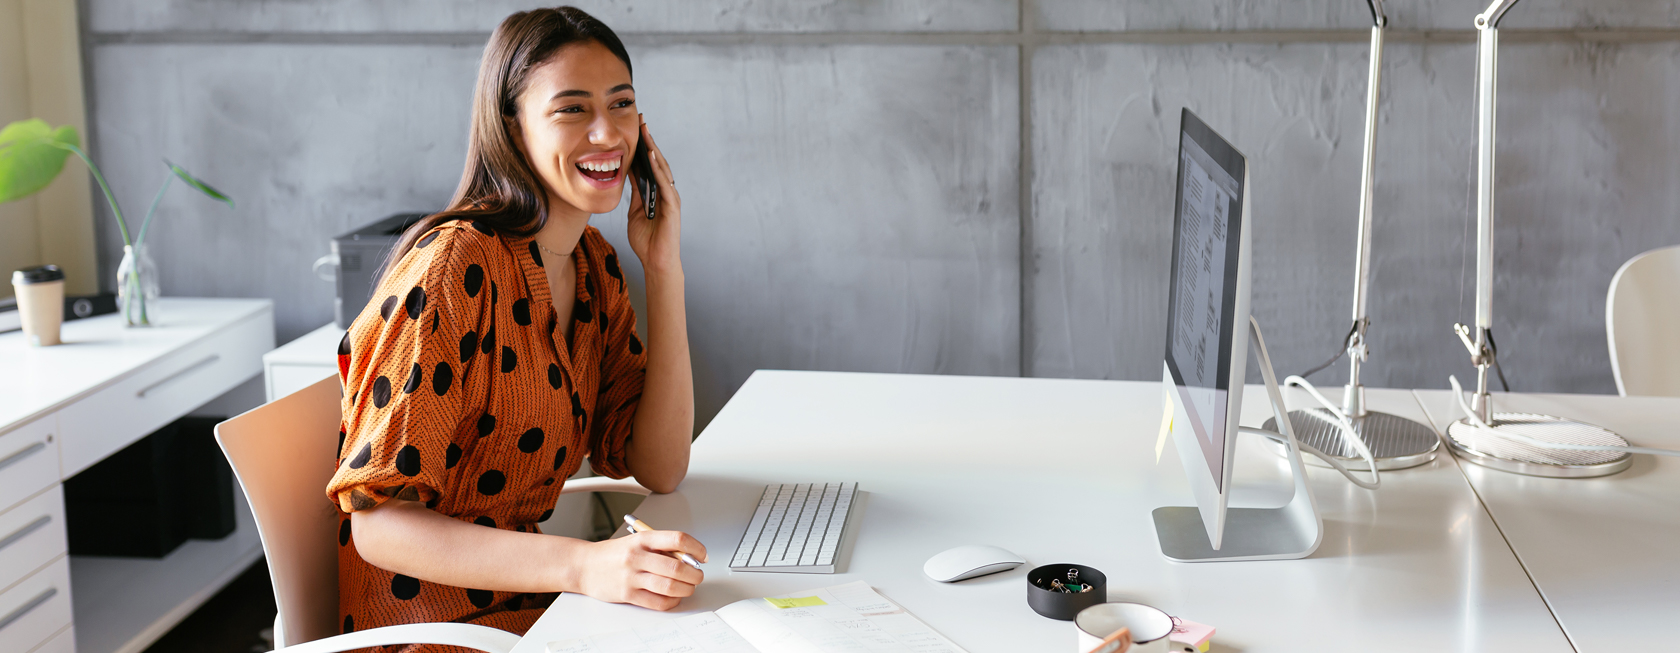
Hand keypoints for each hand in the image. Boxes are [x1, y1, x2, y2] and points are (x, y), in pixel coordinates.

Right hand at [576, 529, 706, 610]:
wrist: (584, 566)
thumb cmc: (614, 554)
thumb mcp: (637, 541)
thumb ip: (661, 548)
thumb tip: (690, 558)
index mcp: (643, 538)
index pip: (677, 539)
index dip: (696, 548)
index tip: (702, 556)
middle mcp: (637, 556)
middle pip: (677, 566)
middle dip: (694, 574)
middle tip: (698, 576)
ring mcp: (631, 576)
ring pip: (669, 586)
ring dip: (686, 589)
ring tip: (688, 587)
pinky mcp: (627, 595)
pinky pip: (658, 602)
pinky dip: (672, 601)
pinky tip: (674, 597)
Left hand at [626, 115, 681, 276]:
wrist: (656, 262)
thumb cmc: (646, 241)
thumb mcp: (634, 211)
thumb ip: (635, 194)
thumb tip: (627, 175)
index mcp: (655, 192)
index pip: (649, 164)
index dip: (642, 146)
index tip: (634, 127)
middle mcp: (665, 191)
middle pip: (657, 161)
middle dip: (648, 140)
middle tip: (641, 119)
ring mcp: (671, 198)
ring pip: (662, 168)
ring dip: (654, 149)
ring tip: (645, 131)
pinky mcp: (672, 206)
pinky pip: (664, 184)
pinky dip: (658, 170)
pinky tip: (651, 157)